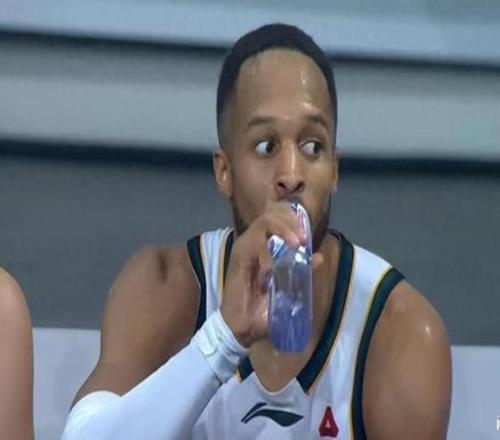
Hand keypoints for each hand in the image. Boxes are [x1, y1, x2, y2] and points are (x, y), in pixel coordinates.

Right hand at [220, 201, 322, 346]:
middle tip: (304, 238)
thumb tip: (319, 257)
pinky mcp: (238, 257)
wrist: (241, 328)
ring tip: (296, 244)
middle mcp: (254, 241)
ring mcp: (245, 247)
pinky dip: (266, 250)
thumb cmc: (263, 307)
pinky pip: (253, 242)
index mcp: (265, 245)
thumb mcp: (288, 287)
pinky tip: (272, 266)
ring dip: (283, 229)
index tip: (307, 233)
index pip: (277, 216)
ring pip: (264, 221)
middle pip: (272, 213)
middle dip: (291, 221)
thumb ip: (303, 270)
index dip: (293, 217)